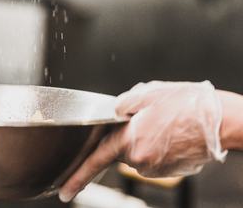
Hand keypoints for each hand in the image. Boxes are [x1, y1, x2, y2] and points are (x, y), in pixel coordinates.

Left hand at [59, 81, 225, 202]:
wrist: (220, 120)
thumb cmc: (186, 104)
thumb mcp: (147, 94)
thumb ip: (122, 104)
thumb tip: (113, 111)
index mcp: (129, 139)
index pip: (96, 160)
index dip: (77, 177)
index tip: (64, 191)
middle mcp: (140, 159)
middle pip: (122, 150)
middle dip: (129, 137)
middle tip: (150, 120)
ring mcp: (156, 169)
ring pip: (139, 153)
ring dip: (146, 140)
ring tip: (165, 124)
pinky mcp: (170, 172)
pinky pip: (154, 159)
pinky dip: (158, 147)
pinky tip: (171, 134)